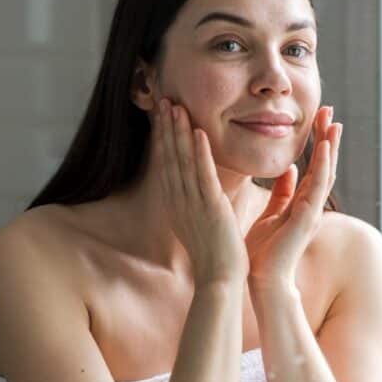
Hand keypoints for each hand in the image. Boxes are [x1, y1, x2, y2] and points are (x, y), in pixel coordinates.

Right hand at [154, 98, 248, 286]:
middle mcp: (179, 202)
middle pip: (169, 158)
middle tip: (163, 100)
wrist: (219, 281)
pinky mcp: (210, 209)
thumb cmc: (215, 257)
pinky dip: (200, 153)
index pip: (167, 165)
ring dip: (179, 133)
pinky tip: (198, 132)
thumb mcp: (199, 226)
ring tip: (176, 107)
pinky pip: (203, 176)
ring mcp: (193, 204)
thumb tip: (199, 194)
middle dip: (166, 128)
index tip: (162, 116)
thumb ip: (197, 205)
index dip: (163, 139)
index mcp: (177, 205)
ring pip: (183, 162)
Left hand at [245, 105, 341, 291]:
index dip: (316, 141)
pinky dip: (322, 165)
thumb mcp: (271, 214)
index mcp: (300, 202)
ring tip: (333, 121)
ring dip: (329, 146)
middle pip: (323, 164)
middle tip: (328, 109)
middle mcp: (310, 204)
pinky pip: (318, 187)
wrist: (261, 279)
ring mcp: (312, 211)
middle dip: (326, 137)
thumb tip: (289, 169)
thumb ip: (282, 193)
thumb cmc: (263, 252)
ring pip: (325, 172)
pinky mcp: (307, 218)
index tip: (316, 117)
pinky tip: (324, 146)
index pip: (312, 165)